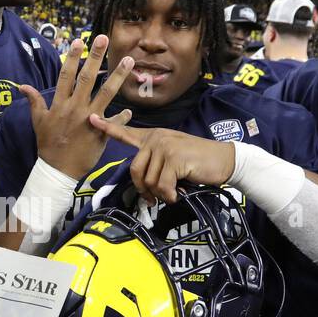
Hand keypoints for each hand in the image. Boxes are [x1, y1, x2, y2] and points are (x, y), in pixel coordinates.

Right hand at [22, 34, 133, 179]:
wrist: (58, 169)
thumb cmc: (48, 144)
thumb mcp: (38, 121)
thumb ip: (34, 101)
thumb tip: (22, 86)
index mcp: (60, 104)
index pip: (66, 75)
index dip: (72, 57)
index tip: (79, 41)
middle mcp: (75, 108)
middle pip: (87, 78)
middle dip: (96, 57)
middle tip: (104, 38)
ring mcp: (89, 119)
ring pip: (106, 93)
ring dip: (118, 76)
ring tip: (129, 60)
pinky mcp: (100, 133)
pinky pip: (114, 122)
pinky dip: (122, 117)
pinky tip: (130, 110)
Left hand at [87, 116, 234, 204]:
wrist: (225, 161)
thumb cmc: (198, 164)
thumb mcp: (173, 161)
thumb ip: (155, 166)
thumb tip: (144, 187)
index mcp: (154, 137)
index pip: (127, 133)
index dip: (108, 127)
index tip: (92, 119)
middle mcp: (157, 138)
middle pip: (135, 170)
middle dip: (145, 189)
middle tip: (157, 197)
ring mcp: (165, 146)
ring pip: (149, 181)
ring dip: (161, 193)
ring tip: (174, 190)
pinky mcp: (174, 157)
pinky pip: (162, 186)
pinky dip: (170, 195)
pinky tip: (179, 193)